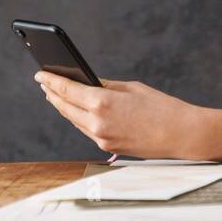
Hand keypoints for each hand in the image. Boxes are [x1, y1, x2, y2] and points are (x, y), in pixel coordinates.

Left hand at [33, 71, 221, 161]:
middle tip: (43, 82)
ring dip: (62, 106)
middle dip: (52, 93)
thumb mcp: (130, 88)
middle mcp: (97, 123)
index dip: (51, 81)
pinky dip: (77, 118)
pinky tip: (74, 110)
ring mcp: (101, 138)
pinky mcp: (107, 147)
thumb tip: (87, 84)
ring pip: (73, 120)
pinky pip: (86, 130)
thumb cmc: (161, 107)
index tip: (40, 73)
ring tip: (55, 94)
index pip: (67, 90)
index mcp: (102, 103)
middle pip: (65, 107)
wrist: (181, 135)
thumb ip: (104, 86)